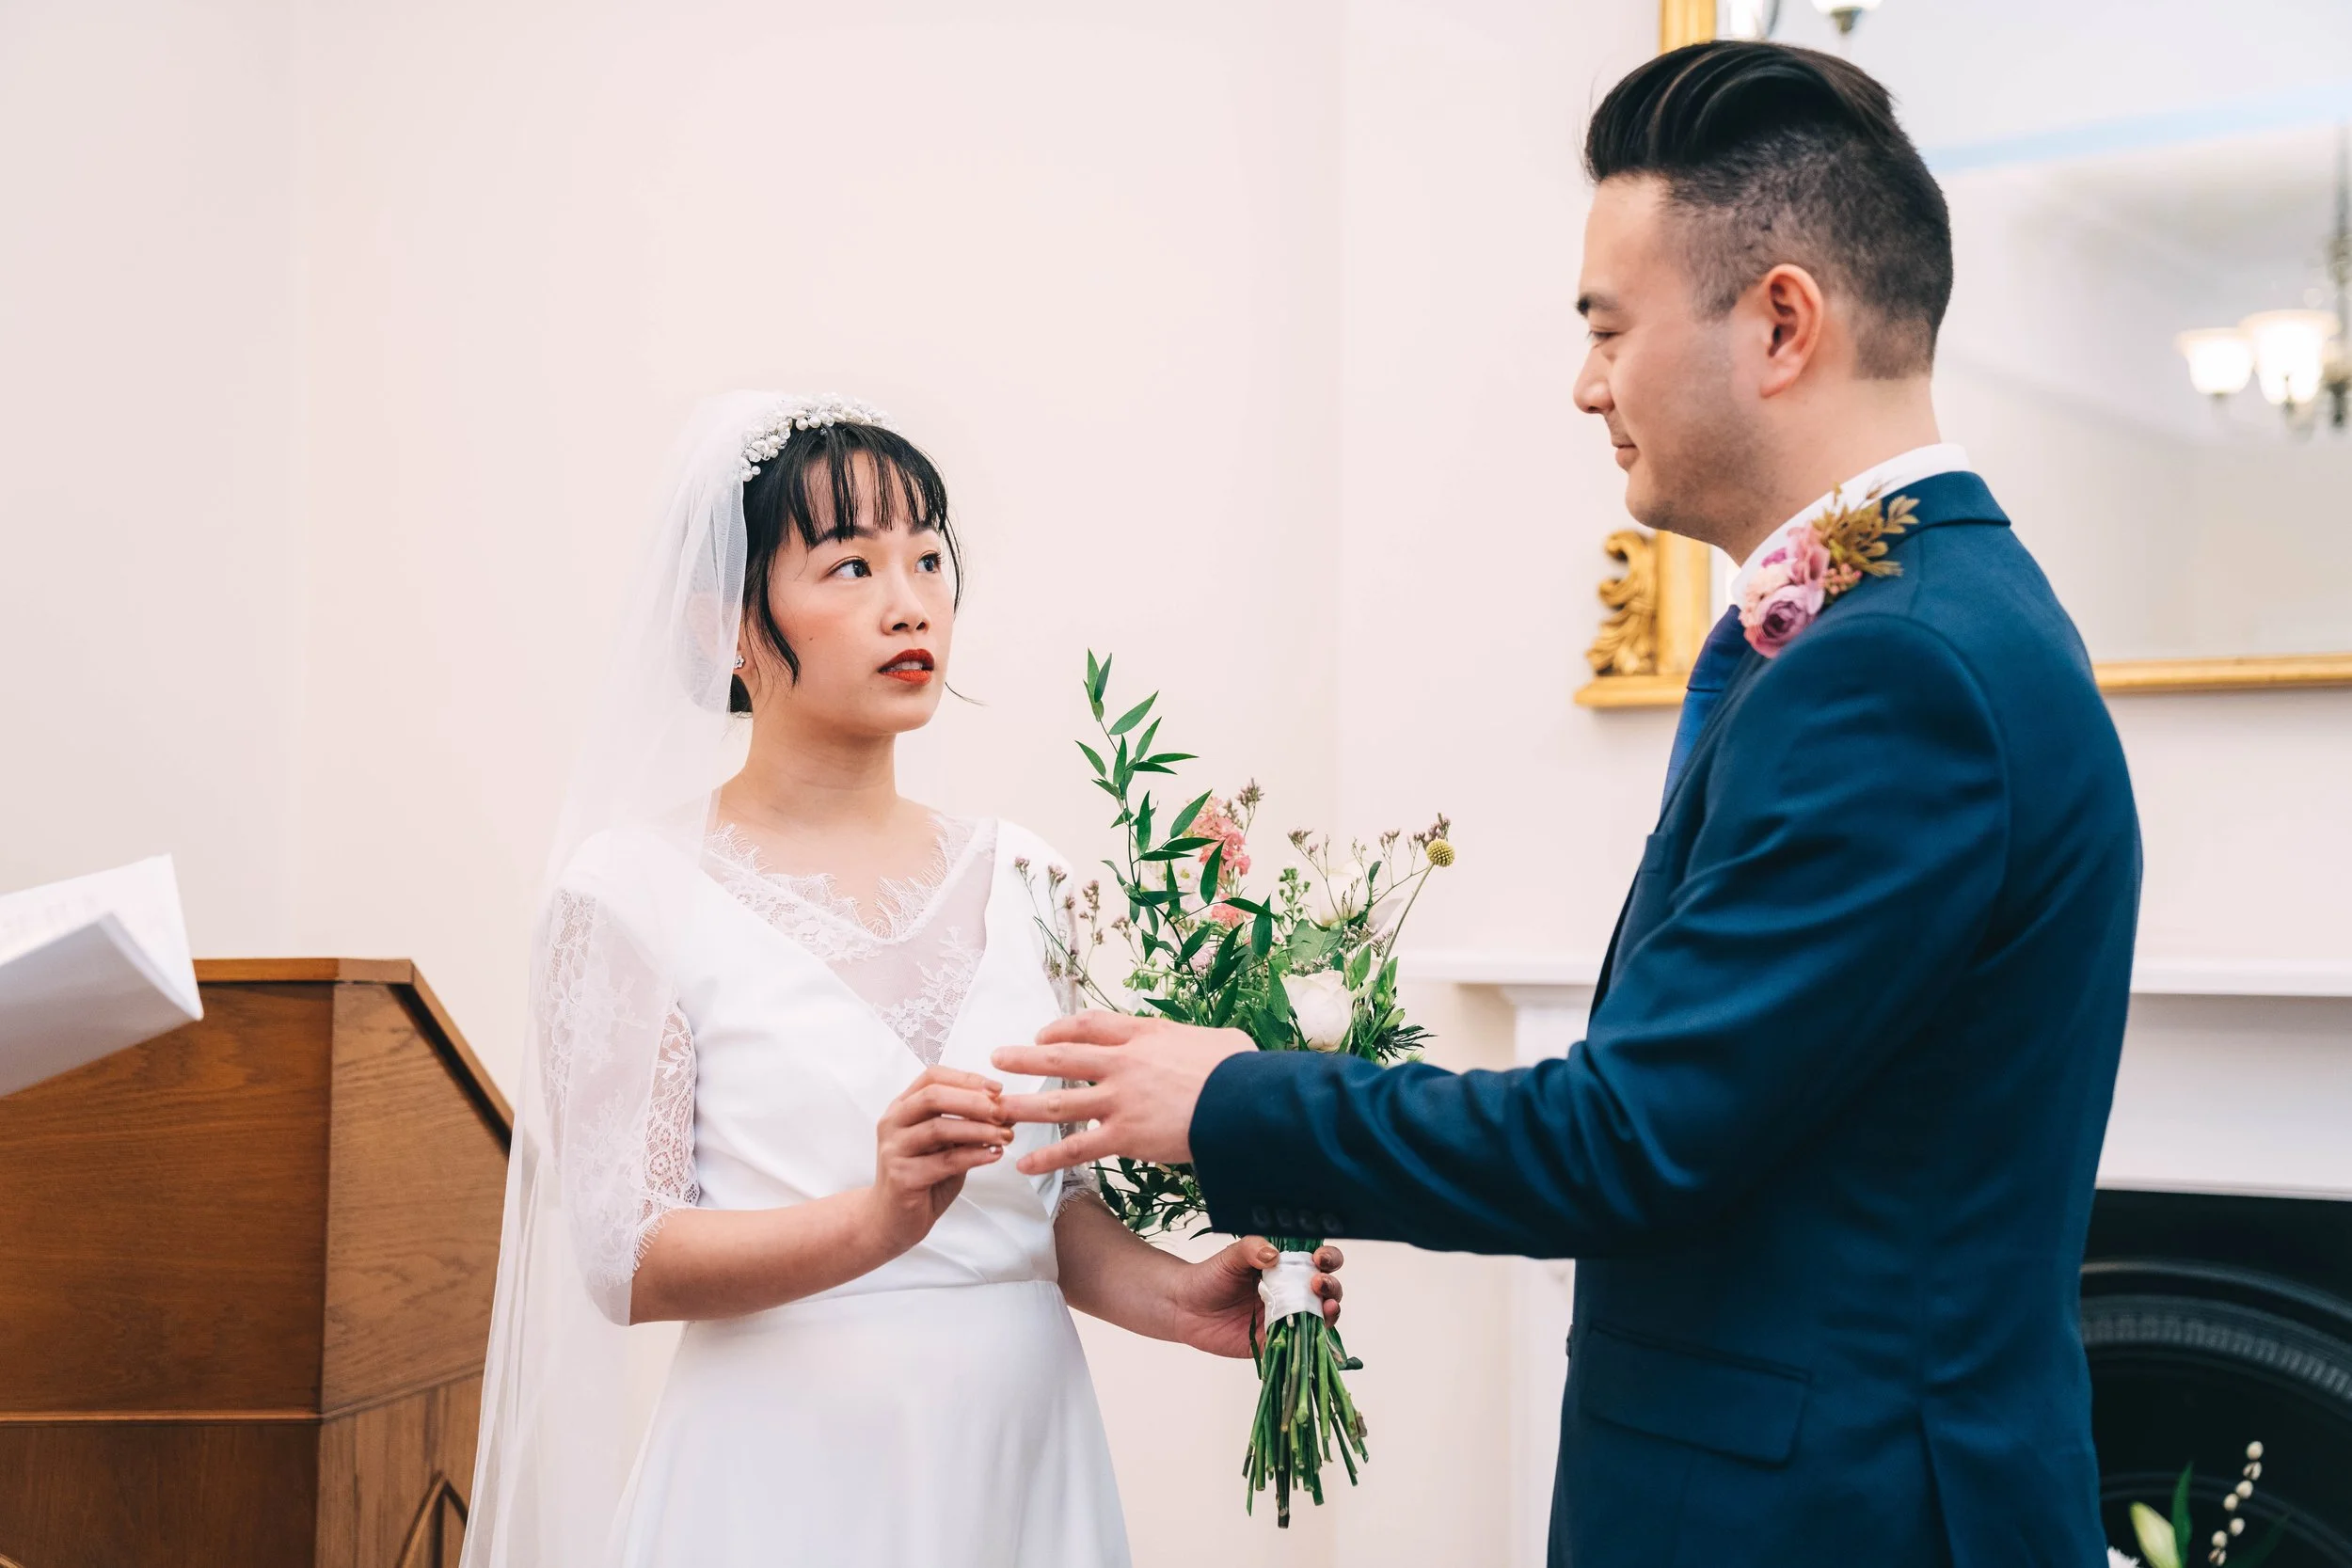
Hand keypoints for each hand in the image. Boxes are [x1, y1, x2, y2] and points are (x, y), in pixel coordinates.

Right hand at [862, 1065, 1012, 1254]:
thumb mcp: (948, 1145)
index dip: (967, 1079)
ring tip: (1005, 1136)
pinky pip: (944, 1161)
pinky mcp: (901, 1177)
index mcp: (902, 1107)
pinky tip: (993, 1155)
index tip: (998, 1089)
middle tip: (1003, 1112)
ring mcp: (894, 1150)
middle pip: (933, 1097)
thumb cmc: (922, 1177)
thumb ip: (968, 1125)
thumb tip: (1008, 1109)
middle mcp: (893, 1123)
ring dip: (979, 1130)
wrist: (892, 1220)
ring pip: (939, 1128)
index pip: (932, 1077)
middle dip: (973, 1102)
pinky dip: (974, 1156)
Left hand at [992, 1011, 1254, 1173]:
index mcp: (1145, 1034)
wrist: (1247, 1100)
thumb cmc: (1241, 1070)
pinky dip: (1048, 1157)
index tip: (1044, 1033)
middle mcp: (1124, 1063)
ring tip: (994, 1109)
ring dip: (1022, 1105)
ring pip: (1059, 1102)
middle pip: (1061, 1056)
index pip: (1090, 1024)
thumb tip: (1203, 1047)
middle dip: (1025, 1057)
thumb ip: (1192, 1043)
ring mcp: (1121, 1100)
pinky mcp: (1126, 1136)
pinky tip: (1025, 1164)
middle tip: (997, 1058)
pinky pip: (1077, 1148)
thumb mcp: (1215, 1039)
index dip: (1062, 1028)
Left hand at [1167, 1237, 1344, 1358]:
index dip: (1327, 1259)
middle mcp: (1291, 1293)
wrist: (1184, 1306)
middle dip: (1331, 1285)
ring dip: (1330, 1311)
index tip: (1320, 1259)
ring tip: (1327, 1305)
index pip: (1317, 1261)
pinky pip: (1298, 1344)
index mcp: (1285, 1268)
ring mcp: (1285, 1319)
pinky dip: (1310, 1340)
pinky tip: (1313, 1331)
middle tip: (1319, 1282)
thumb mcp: (1230, 1257)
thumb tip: (1274, 1255)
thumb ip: (1251, 1249)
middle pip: (1326, 1290)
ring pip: (1319, 1317)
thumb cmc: (1210, 1276)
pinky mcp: (1274, 1343)